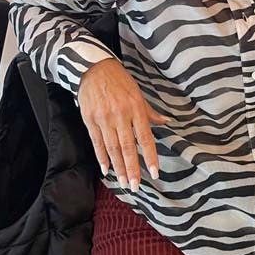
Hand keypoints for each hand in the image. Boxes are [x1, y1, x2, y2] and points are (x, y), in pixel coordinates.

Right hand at [78, 58, 168, 191]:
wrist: (93, 68)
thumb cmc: (119, 80)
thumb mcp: (138, 93)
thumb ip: (149, 112)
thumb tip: (165, 123)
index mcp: (135, 109)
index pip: (145, 138)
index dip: (149, 156)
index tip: (154, 172)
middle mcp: (120, 115)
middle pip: (127, 147)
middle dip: (132, 168)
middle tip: (135, 186)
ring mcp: (103, 118)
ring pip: (112, 148)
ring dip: (118, 167)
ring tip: (123, 182)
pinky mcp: (89, 120)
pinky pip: (97, 142)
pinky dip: (101, 157)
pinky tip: (106, 169)